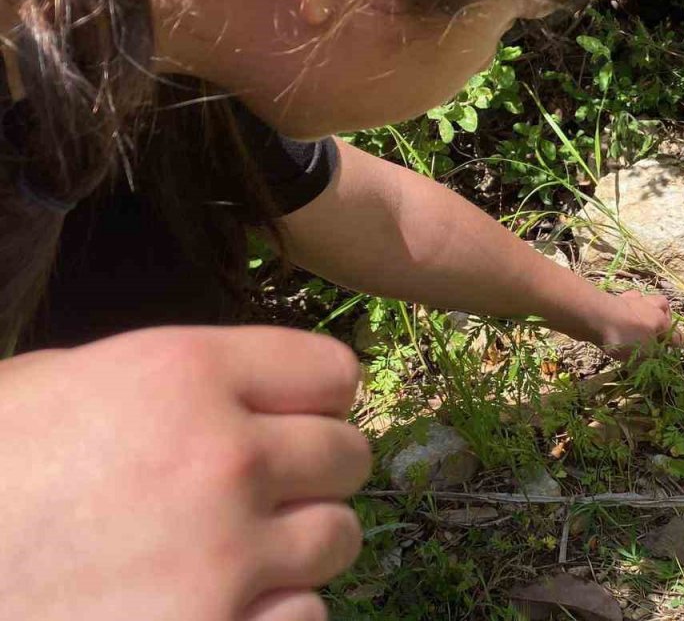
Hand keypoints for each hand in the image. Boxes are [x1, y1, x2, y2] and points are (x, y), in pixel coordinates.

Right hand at [0, 326, 371, 620]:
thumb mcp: (51, 387)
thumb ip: (162, 382)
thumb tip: (237, 391)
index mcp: (183, 376)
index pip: (330, 372)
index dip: (315, 396)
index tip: (295, 416)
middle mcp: (223, 460)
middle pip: (348, 455)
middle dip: (315, 471)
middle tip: (269, 490)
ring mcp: (224, 560)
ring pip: (338, 539)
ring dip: (299, 546)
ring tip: (240, 550)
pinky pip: (307, 617)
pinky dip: (275, 614)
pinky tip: (222, 605)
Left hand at [597, 290, 683, 359]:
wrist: (595, 316)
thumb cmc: (625, 337)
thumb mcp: (643, 353)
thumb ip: (653, 356)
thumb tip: (656, 356)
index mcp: (661, 320)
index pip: (676, 334)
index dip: (679, 344)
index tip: (678, 350)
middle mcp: (650, 307)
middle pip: (664, 307)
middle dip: (664, 317)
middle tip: (657, 331)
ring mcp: (631, 301)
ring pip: (645, 300)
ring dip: (646, 310)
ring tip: (640, 323)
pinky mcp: (614, 300)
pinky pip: (626, 303)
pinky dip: (627, 310)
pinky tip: (622, 318)